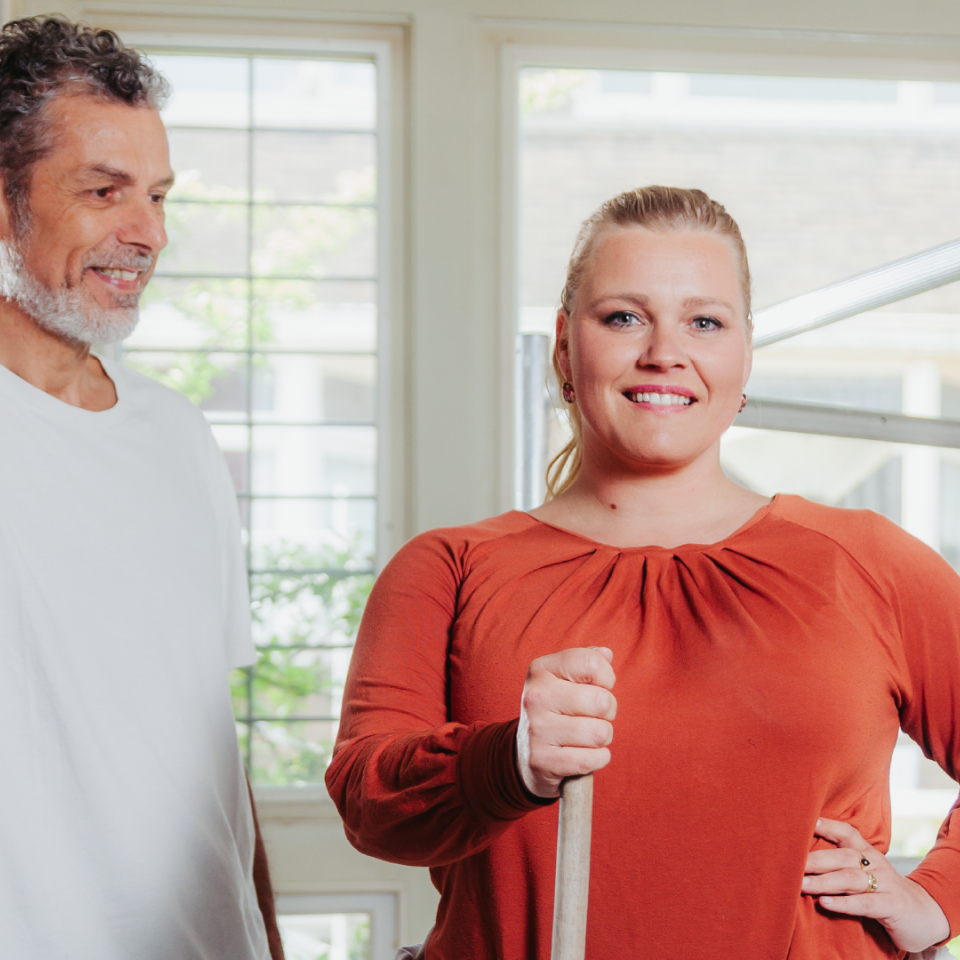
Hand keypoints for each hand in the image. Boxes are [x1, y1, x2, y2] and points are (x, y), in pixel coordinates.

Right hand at [516, 646, 616, 798]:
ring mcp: (537, 729)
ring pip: (599, 733)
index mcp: (541, 669)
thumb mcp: (565, 678)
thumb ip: (587, 662)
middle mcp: (535, 696)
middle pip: (601, 701)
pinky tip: (584, 754)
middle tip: (594, 716)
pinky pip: (591, 759)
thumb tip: (606, 654)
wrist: (527, 752)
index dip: (606, 677)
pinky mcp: (542, 760)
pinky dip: (598, 759)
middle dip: (608, 712)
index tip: (597, 687)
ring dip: (603, 738)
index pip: (592, 663)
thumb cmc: (557, 708)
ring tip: (587, 735)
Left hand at [802, 817, 949, 952]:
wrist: (924, 916)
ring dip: (823, 881)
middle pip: (842, 856)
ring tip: (801, 884)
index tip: (804, 821)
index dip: (827, 825)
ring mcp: (886, 884)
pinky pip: (866, 903)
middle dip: (814, 859)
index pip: (847, 832)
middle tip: (789, 863)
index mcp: (867, 853)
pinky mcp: (892, 906)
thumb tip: (798, 859)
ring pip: (850, 879)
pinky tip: (825, 903)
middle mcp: (876, 864)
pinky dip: (844, 903)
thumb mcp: (864, 874)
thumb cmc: (882, 892)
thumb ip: (839, 866)